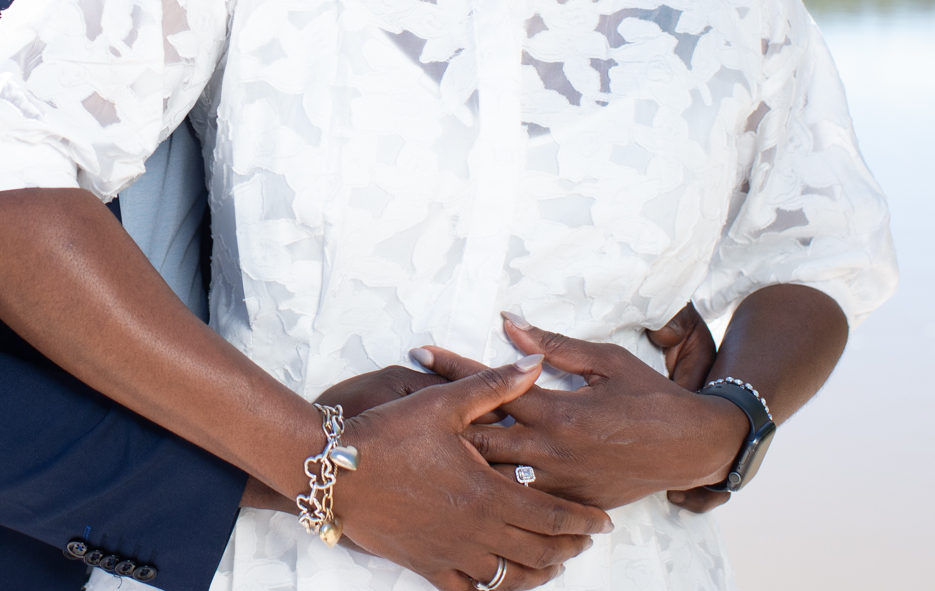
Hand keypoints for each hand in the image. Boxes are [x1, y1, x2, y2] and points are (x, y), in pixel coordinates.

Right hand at [329, 355, 611, 589]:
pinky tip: (499, 579)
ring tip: (551, 562)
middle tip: (584, 540)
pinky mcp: (425, 565)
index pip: (553, 516)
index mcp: (487, 491)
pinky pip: (468, 590)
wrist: (333, 470)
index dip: (583, 521)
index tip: (602, 522)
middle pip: (539, 552)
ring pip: (510, 578)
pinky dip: (491, 589)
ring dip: (538, 572)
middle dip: (569, 548)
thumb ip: (494, 386)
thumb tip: (534, 366)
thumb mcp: (442, 402)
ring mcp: (451, 552)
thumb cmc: (387, 433)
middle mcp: (476, 530)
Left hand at [412, 316, 747, 511]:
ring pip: (496, 476)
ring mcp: (560, 483)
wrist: (692, 447)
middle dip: (442, 418)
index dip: (454, 367)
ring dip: (461, 459)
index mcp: (558, 411)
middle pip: (481, 436)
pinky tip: (467, 483)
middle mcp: (552, 451)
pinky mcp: (570, 503)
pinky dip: (494, 490)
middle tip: (403, 402)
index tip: (421, 353)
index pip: (492, 385)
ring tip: (422, 445)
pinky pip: (523, 501)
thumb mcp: (605, 361)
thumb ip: (554, 347)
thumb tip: (511, 325)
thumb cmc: (650, 397)